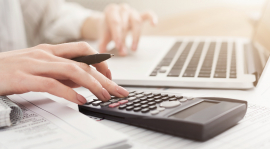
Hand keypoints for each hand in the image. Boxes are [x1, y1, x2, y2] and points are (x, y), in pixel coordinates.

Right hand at [0, 42, 128, 104]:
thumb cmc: (13, 70)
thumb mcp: (41, 68)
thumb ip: (62, 73)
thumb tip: (84, 81)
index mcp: (50, 50)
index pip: (83, 50)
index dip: (100, 62)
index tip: (110, 76)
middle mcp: (46, 54)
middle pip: (83, 63)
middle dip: (104, 77)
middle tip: (118, 90)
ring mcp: (35, 65)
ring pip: (72, 71)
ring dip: (92, 84)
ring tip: (105, 96)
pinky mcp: (25, 78)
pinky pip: (52, 85)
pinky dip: (69, 92)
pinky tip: (81, 100)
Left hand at [81, 4, 157, 55]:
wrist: (109, 21)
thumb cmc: (107, 27)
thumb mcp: (103, 35)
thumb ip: (103, 43)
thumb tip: (103, 52)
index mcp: (111, 11)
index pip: (115, 23)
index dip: (117, 35)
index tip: (118, 46)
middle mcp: (122, 9)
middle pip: (125, 24)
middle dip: (124, 39)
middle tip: (123, 51)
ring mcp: (132, 12)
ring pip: (136, 22)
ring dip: (135, 37)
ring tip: (133, 49)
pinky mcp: (140, 15)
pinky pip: (148, 14)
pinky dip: (152, 18)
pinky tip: (154, 24)